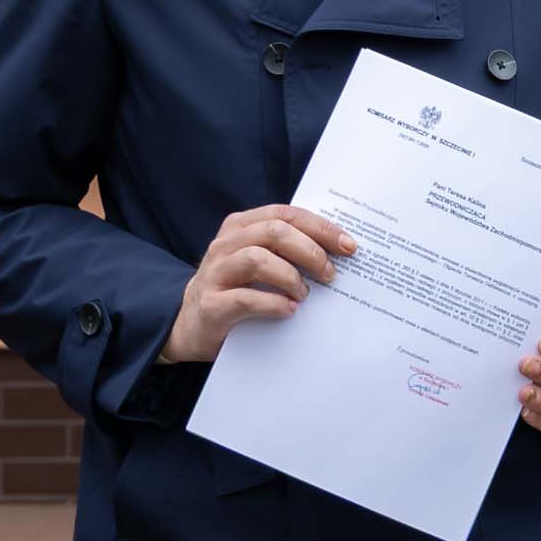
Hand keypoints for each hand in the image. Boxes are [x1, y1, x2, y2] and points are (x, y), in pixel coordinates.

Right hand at [164, 205, 356, 364]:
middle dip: (310, 251)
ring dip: (291, 277)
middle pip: (275, 232)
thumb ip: (285, 251)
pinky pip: (246, 298)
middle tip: (329, 274)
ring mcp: (216, 273)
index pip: (286, 215)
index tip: (348, 246)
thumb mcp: (258, 263)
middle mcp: (226, 244)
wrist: (192, 326)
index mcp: (241, 227)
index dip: (321, 228)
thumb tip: (337, 253)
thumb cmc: (235, 290)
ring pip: (258, 259)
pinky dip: (274, 304)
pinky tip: (289, 310)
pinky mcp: (212, 304)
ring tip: (304, 294)